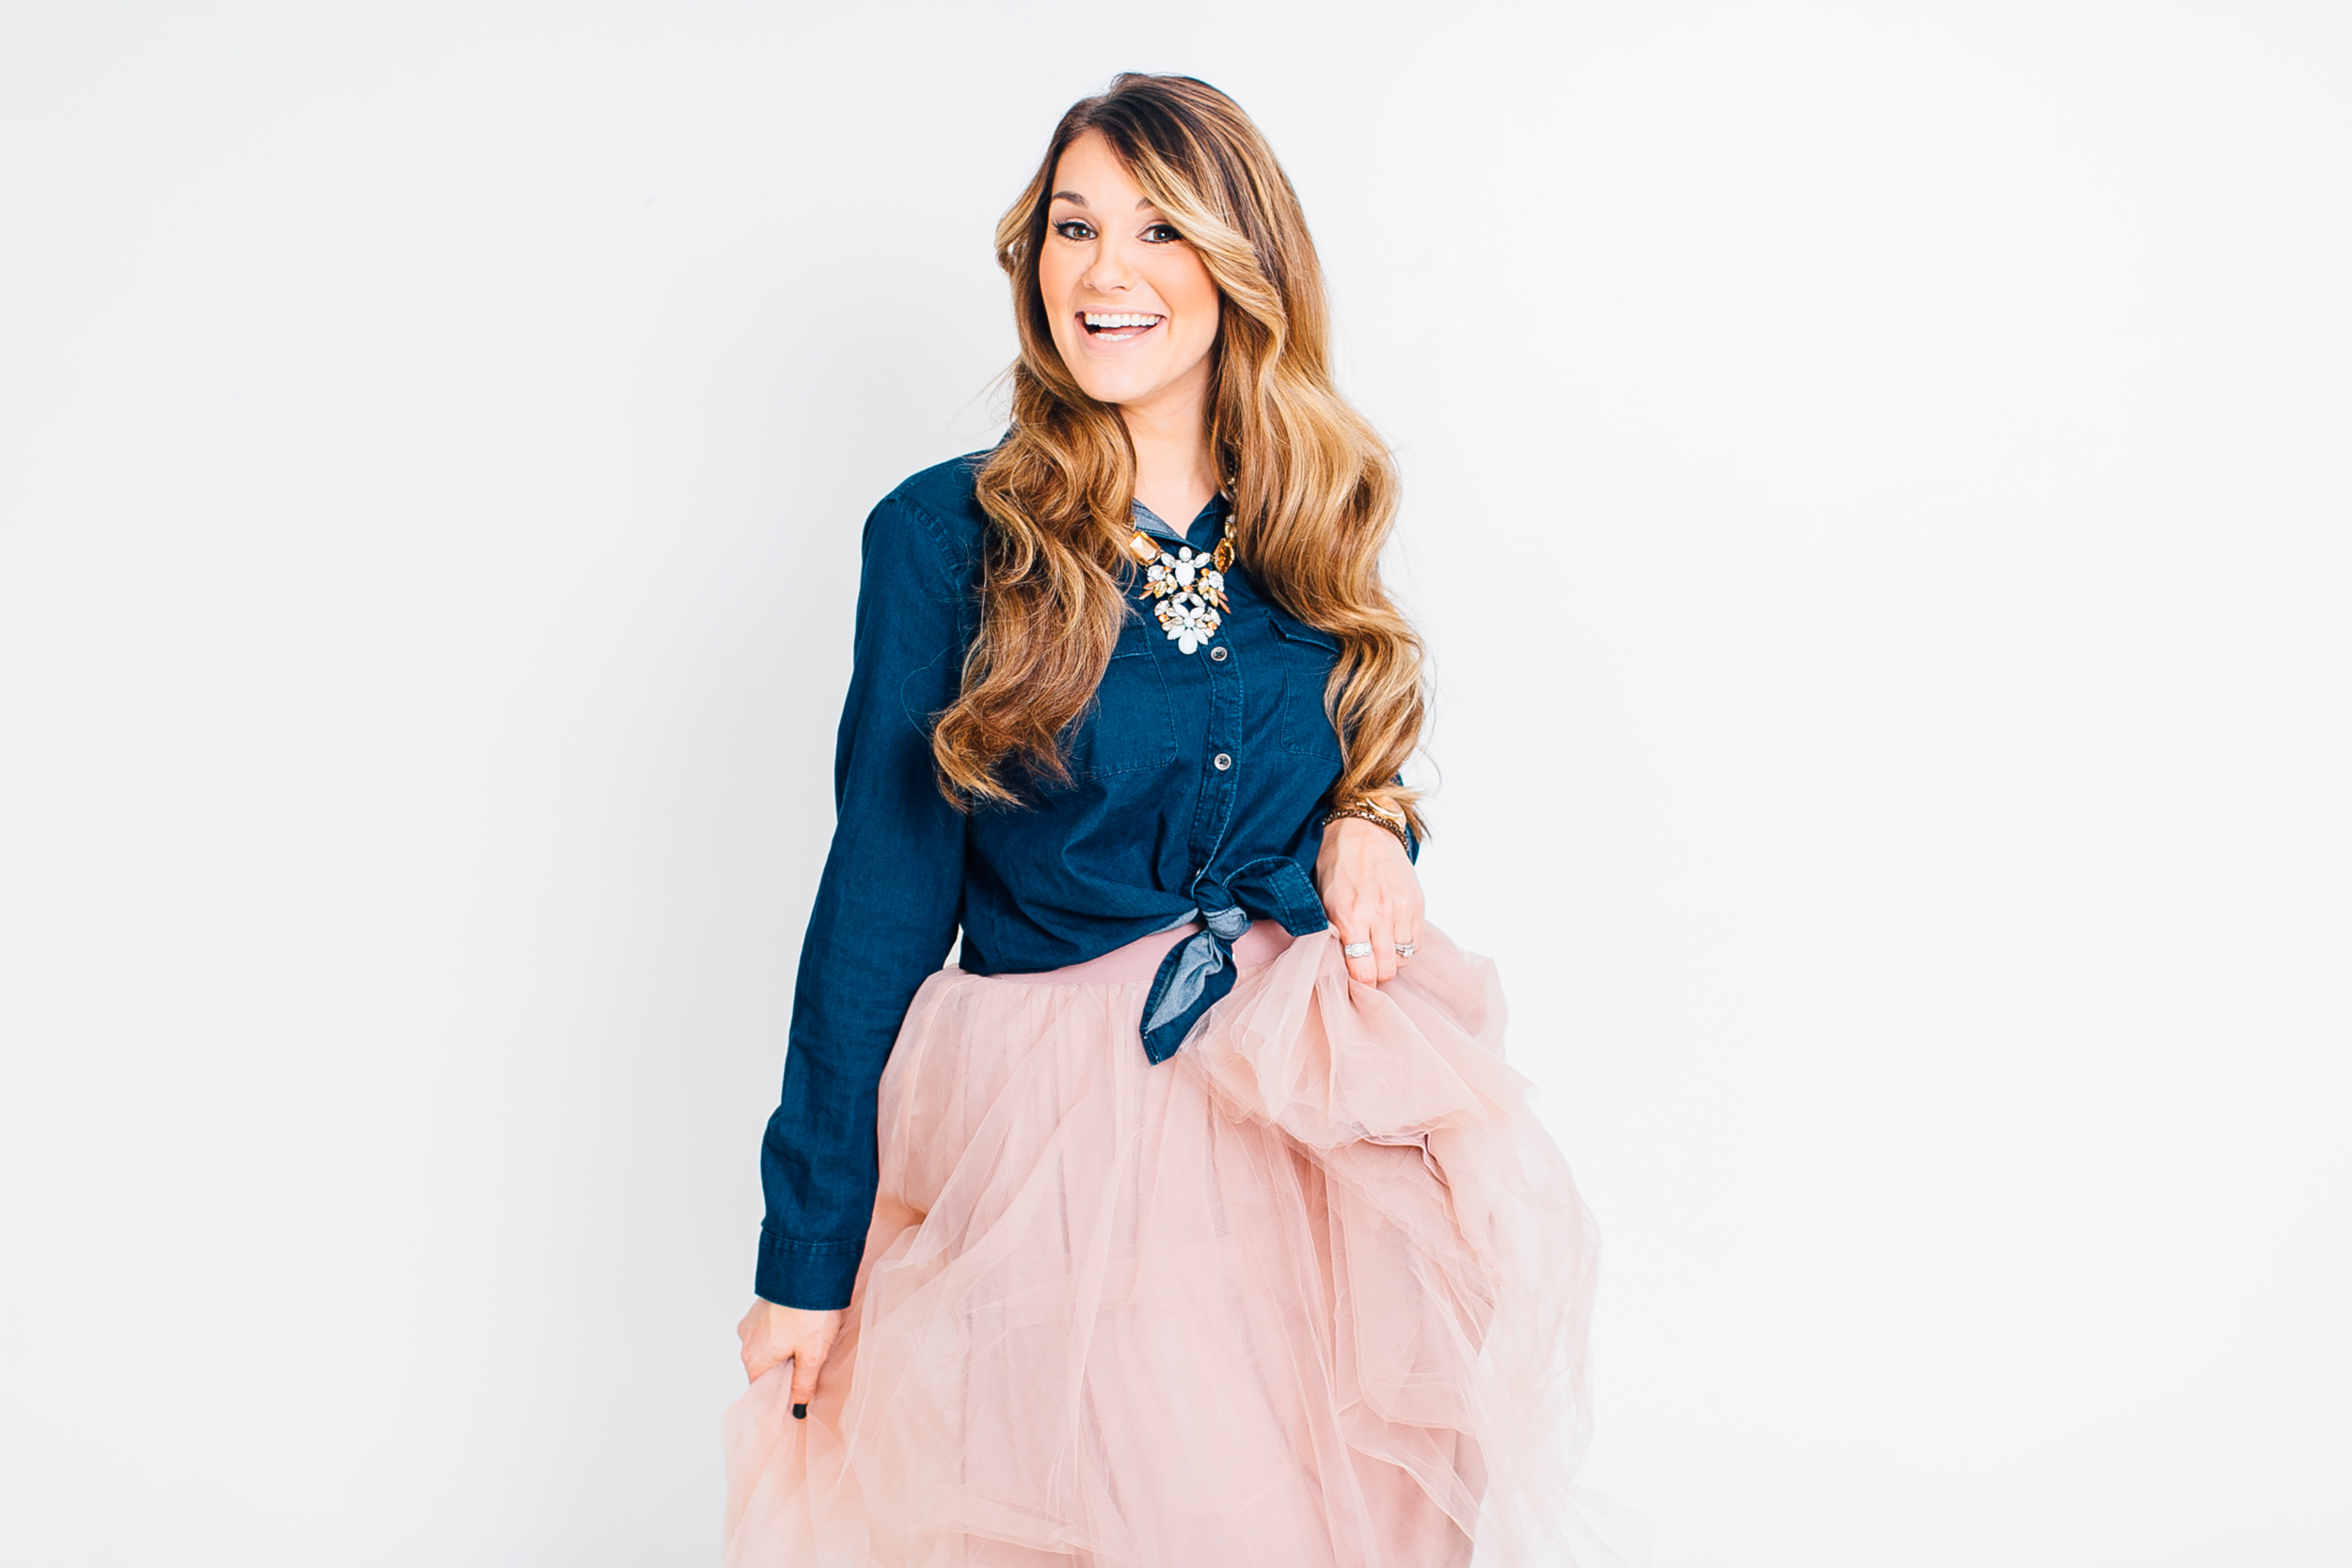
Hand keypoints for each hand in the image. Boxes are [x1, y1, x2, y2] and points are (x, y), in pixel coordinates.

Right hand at [737, 1298, 844, 1415]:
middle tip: (811, 1363)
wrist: (810, 1268)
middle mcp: (747, 1341)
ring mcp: (752, 1322)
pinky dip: (784, 1333)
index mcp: (754, 1358)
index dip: (781, 1395)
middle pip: (765, 1368)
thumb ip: (803, 1386)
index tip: (798, 1395)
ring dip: (786, 1350)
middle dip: (786, 1370)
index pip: (762, 1390)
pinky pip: (770, 1330)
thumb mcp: (812, 1357)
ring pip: (768, 1348)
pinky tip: (804, 1327)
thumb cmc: (810, 1313)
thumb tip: (798, 1408)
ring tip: (810, 1341)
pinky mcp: (761, 1308)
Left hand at [1313, 813, 1423, 985]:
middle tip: (1365, 967)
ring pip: (1403, 959)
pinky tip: (1391, 935)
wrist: (1362, 829)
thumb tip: (1340, 965)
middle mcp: (1380, 915)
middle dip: (1374, 974)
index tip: (1352, 979)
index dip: (1358, 981)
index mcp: (1351, 916)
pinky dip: (1405, 945)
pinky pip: (1416, 942)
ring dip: (1390, 959)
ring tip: (1377, 949)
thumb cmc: (1335, 865)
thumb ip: (1333, 933)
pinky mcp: (1417, 902)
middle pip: (1386, 970)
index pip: (1363, 972)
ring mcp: (1402, 908)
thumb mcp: (1322, 899)